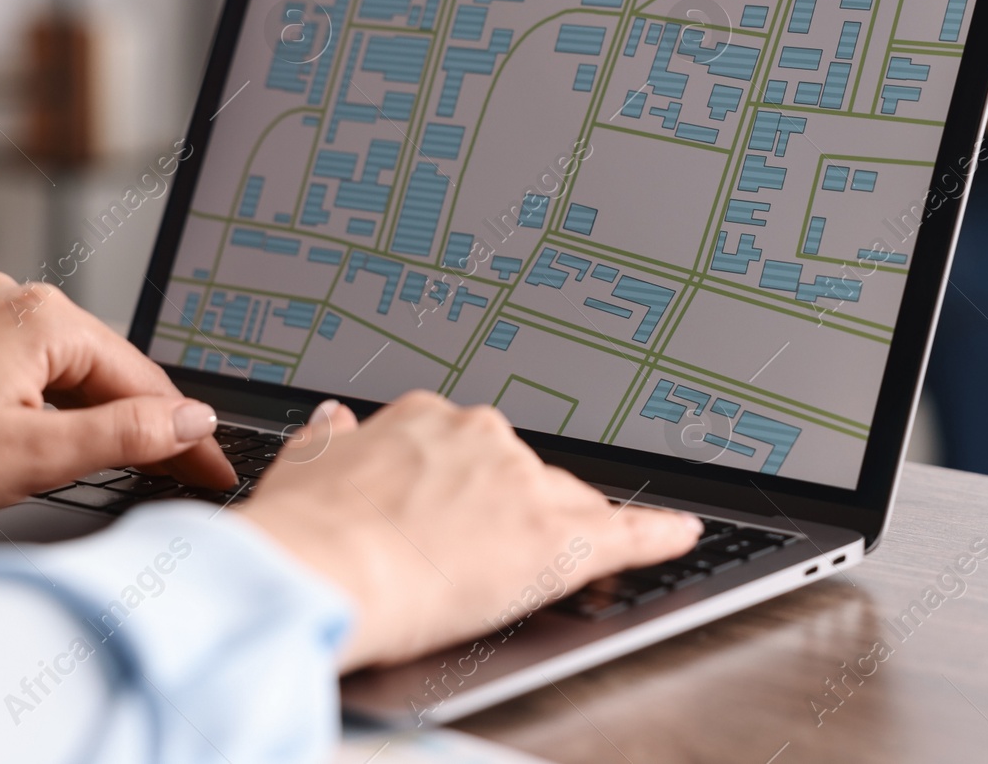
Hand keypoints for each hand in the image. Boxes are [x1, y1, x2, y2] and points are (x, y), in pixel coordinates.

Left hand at [0, 272, 237, 529]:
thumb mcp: (35, 458)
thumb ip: (126, 435)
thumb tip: (193, 422)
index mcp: (43, 316)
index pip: (144, 380)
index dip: (186, 434)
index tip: (215, 471)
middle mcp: (16, 297)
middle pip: (109, 370)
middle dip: (148, 423)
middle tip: (185, 475)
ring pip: (72, 369)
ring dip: (100, 415)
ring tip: (131, 464)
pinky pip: (35, 365)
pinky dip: (58, 403)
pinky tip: (63, 437)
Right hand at [238, 391, 702, 670]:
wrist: (324, 569)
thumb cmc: (307, 531)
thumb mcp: (305, 466)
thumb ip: (330, 440)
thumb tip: (335, 420)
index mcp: (424, 419)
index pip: (471, 448)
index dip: (470, 483)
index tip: (461, 502)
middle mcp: (481, 437)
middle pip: (523, 473)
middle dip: (512, 506)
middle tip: (480, 550)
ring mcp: (523, 483)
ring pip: (567, 502)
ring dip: (562, 527)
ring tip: (534, 566)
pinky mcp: (557, 539)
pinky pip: (624, 533)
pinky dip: (658, 534)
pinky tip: (682, 534)